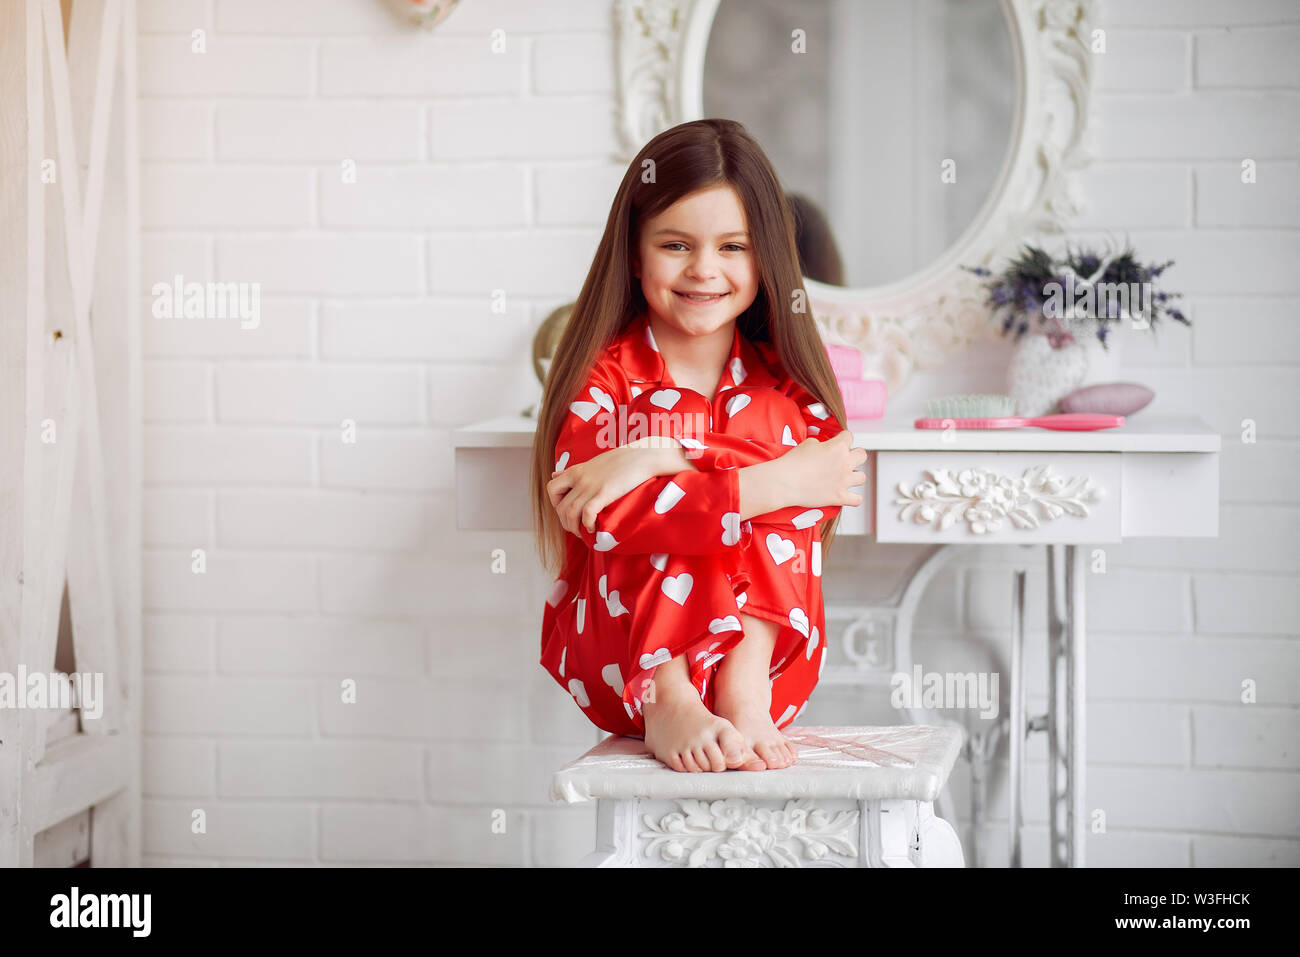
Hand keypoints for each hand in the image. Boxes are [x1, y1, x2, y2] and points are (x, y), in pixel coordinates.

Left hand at [546, 444, 666, 535]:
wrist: (642, 457)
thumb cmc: (621, 461)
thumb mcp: (592, 463)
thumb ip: (573, 471)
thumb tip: (553, 474)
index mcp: (575, 471)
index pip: (551, 488)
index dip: (555, 504)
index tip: (568, 510)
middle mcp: (580, 479)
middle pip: (560, 507)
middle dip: (566, 523)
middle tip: (577, 528)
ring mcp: (591, 486)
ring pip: (570, 514)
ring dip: (575, 528)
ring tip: (584, 532)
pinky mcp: (604, 493)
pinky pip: (587, 514)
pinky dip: (588, 525)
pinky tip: (595, 528)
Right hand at [777, 430, 867, 508]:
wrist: (784, 482)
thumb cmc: (793, 462)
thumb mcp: (808, 443)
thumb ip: (821, 443)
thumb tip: (824, 447)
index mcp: (838, 446)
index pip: (848, 436)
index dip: (842, 438)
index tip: (838, 442)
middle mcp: (845, 462)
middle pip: (862, 455)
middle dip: (855, 455)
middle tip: (844, 459)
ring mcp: (844, 481)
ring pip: (862, 477)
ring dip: (855, 476)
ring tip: (845, 477)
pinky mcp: (840, 497)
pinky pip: (857, 499)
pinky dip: (853, 498)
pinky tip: (847, 495)